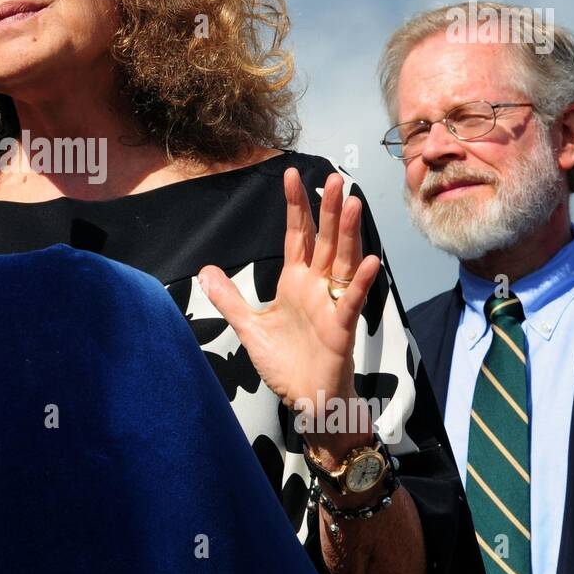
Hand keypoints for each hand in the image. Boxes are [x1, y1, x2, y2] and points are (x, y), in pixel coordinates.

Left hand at [198, 168, 380, 452]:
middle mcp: (317, 286)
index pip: (296, 234)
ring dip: (348, 233)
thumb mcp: (250, 327)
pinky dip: (361, 282)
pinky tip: (367, 261)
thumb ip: (230, 299)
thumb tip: (205, 270)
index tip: (291, 174)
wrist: (305, 399)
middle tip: (335, 177)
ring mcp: (331, 304)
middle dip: (328, 209)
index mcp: (295, 281)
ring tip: (354, 203)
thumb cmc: (285, 363)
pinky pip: (352, 301)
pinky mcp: (342, 328)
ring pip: (341, 261)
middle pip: (324, 240)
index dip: (295, 206)